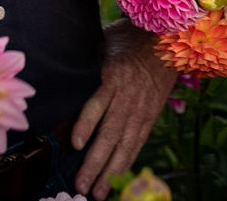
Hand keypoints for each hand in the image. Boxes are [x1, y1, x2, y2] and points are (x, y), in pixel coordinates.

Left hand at [69, 20, 176, 198]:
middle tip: (81, 184)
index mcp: (114, 75)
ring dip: (110, 171)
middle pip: (110, 132)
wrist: (168, 40)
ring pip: (124, 144)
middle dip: (95, 161)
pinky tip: (116, 179)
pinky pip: (137, 143)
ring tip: (97, 192)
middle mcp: (128, 96)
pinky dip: (126, 162)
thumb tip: (59, 83)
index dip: (87, 124)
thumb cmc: (128, 40)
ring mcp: (141, 108)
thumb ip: (86, 65)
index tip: (74, 143)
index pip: (98, 102)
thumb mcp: (104, 44)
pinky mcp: (150, 116)